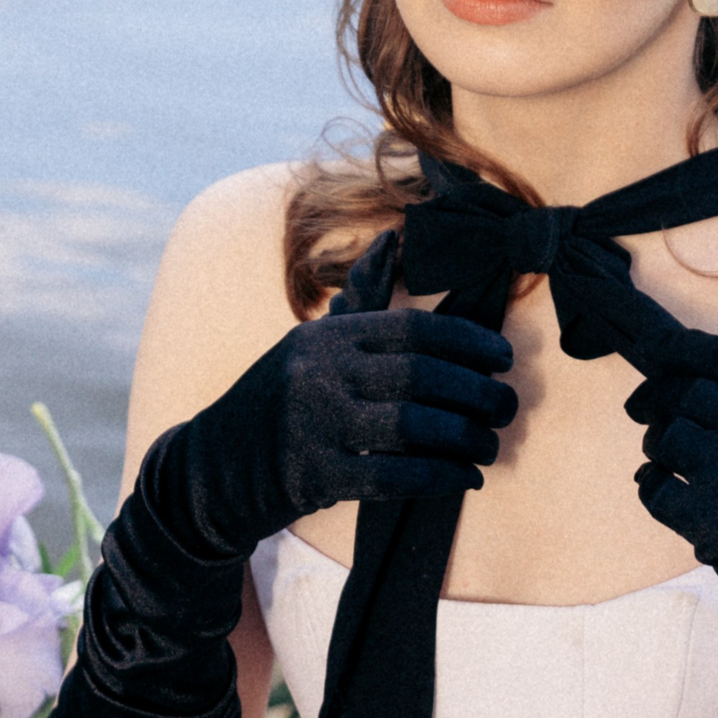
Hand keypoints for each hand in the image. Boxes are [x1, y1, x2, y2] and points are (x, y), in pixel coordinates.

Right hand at [157, 307, 516, 561]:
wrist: (209, 467)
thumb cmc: (277, 401)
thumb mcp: (309, 343)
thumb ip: (359, 300)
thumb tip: (392, 239)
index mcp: (326, 336)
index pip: (413, 329)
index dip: (468, 342)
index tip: (504, 357)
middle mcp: (319, 373)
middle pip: (421, 378)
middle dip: (478, 394)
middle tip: (509, 408)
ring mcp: (314, 425)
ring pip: (413, 427)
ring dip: (465, 439)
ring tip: (489, 445)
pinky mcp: (313, 476)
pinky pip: (393, 476)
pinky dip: (438, 478)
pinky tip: (464, 478)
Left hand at [623, 327, 717, 653]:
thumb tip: (676, 370)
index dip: (678, 348)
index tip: (652, 351)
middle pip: (685, 393)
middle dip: (655, 399)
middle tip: (642, 409)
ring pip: (664, 438)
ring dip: (657, 448)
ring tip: (671, 462)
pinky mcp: (714, 526)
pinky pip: (654, 489)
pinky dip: (652, 488)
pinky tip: (667, 494)